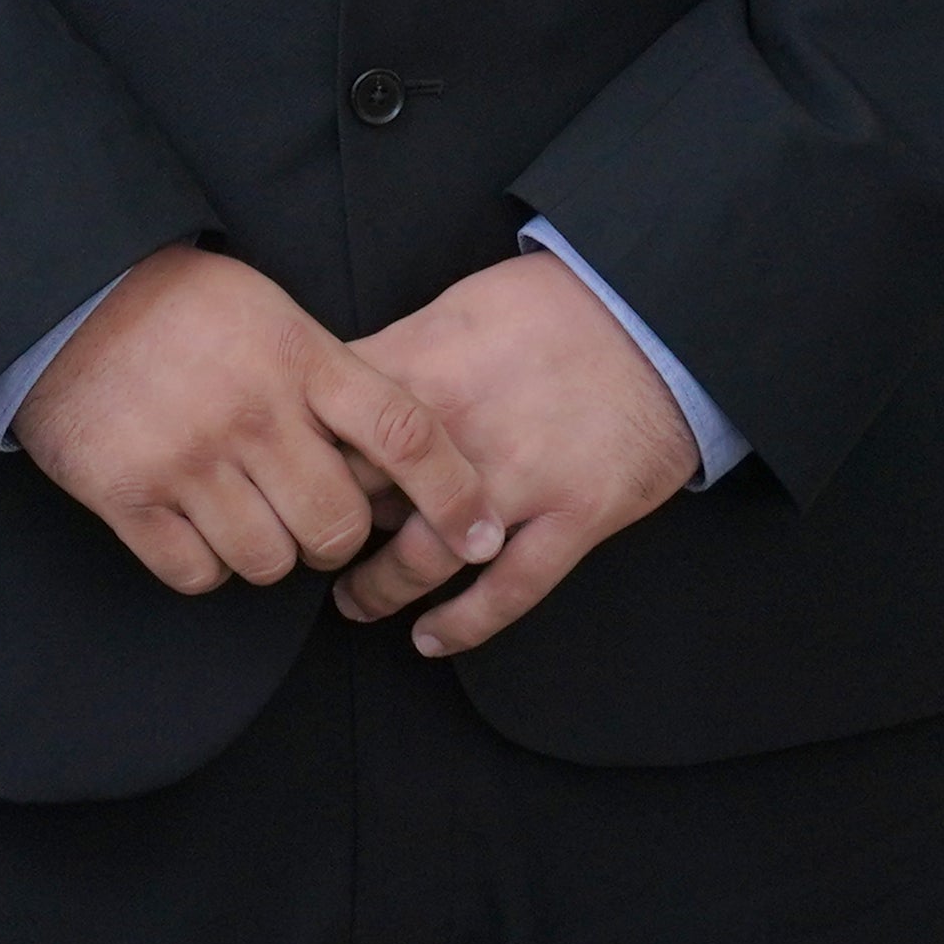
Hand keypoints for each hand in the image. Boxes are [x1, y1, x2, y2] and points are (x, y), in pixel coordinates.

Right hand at [17, 246, 503, 603]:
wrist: (68, 297)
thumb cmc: (185, 306)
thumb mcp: (275, 315)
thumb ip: (332, 379)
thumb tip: (393, 460)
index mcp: (298, 357)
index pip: (402, 433)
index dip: (453, 493)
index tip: (482, 532)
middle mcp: (251, 412)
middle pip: (337, 527)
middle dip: (336, 537)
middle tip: (313, 514)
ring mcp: (188, 458)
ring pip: (270, 563)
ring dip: (269, 552)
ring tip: (247, 511)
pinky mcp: (130, 496)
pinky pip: (198, 575)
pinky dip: (207, 564)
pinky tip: (197, 522)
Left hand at [325, 250, 701, 661]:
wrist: (659, 317)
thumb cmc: (556, 304)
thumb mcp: (459, 305)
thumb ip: (400, 353)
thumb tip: (340, 388)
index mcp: (424, 371)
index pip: (330, 429)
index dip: (297, 460)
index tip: (284, 481)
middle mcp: (460, 434)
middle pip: (362, 498)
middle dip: (326, 529)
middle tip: (308, 548)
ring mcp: (519, 481)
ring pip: (422, 561)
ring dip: (378, 591)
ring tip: (355, 604)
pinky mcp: (573, 518)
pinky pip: (508, 590)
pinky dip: (464, 624)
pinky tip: (430, 639)